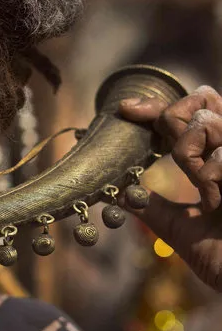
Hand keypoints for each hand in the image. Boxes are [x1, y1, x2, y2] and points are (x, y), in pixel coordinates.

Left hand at [118, 85, 221, 291]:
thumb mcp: (179, 227)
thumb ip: (150, 206)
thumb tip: (118, 194)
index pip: (193, 113)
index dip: (157, 108)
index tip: (125, 110)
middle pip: (202, 102)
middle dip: (172, 119)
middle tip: (167, 149)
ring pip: (205, 122)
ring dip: (189, 154)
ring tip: (203, 190)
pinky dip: (209, 174)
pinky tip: (218, 200)